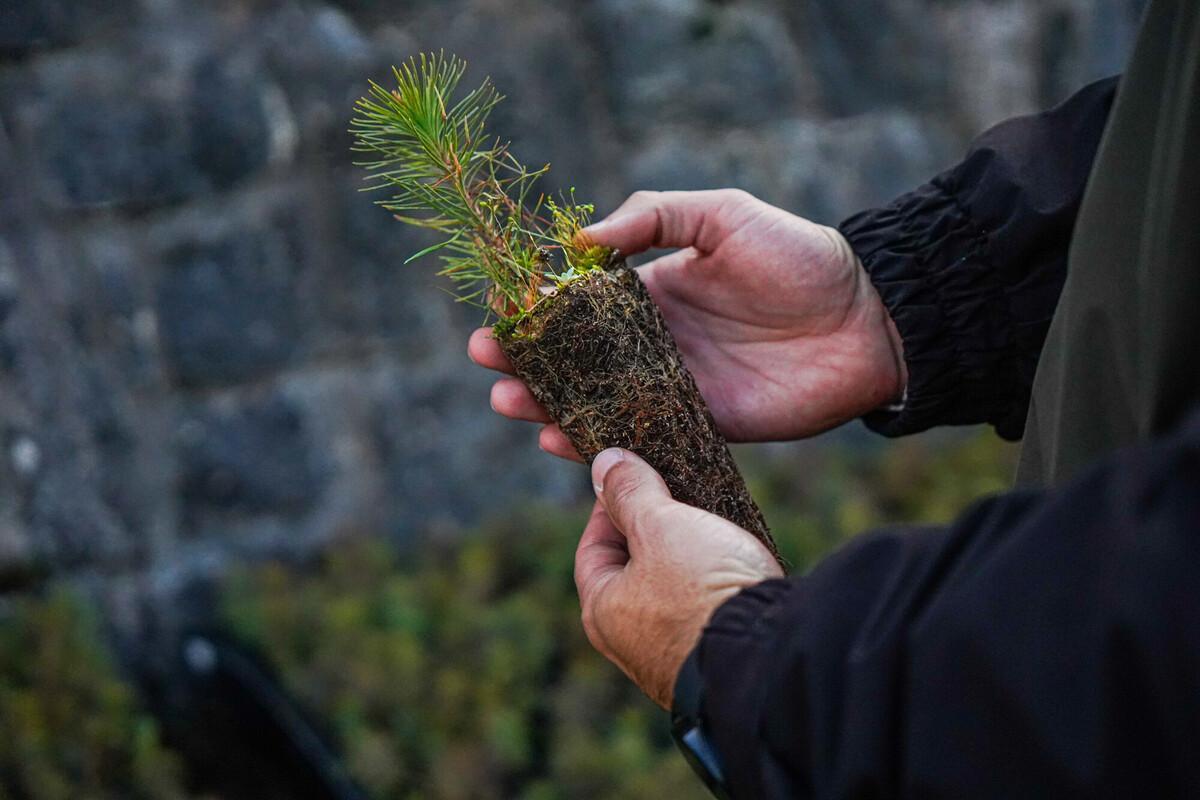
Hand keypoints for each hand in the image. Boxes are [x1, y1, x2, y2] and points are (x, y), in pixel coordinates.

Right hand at [469, 188, 905, 459]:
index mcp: (655, 292)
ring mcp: (676, 387)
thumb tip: (580, 239)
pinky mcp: (704, 426)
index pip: (581, 305)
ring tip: (509, 402)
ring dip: (549, 404)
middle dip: (528, 361)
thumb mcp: (722, 214)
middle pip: (577, 359)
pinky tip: (563, 441)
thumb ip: (653, 218)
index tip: (499, 313)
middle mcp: (657, 343)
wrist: (868, 318)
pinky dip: (602, 441)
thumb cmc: (798, 256)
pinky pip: (643, 436)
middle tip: (488, 364)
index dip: (537, 310)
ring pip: (598, 401)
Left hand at [576, 447, 782, 708]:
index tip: (636, 479)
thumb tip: (604, 462)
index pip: (592, 548)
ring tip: (711, 524)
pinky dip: (710, 586)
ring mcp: (671, 660)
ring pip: (669, 593)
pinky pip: (701, 614)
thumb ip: (630, 491)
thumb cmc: (703, 589)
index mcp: (602, 612)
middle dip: (652, 531)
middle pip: (630, 572)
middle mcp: (629, 645)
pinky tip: (733, 564)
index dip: (611, 507)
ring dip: (685, 558)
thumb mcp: (661, 524)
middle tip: (677, 497)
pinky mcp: (711, 664)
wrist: (769, 659)